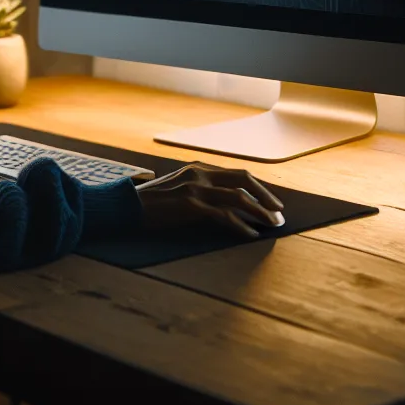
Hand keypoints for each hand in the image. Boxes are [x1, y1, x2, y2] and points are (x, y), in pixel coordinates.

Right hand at [137, 164, 284, 237]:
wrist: (125, 207)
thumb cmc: (151, 203)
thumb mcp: (178, 189)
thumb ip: (199, 191)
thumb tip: (225, 205)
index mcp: (198, 169)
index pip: (237, 174)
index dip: (258, 187)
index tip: (271, 201)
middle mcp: (199, 174)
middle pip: (243, 180)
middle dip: (265, 196)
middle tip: (279, 212)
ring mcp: (195, 189)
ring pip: (238, 198)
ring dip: (259, 212)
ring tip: (272, 225)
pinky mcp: (190, 206)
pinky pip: (224, 216)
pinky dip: (240, 226)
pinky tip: (250, 235)